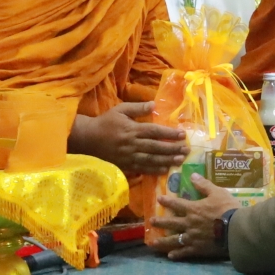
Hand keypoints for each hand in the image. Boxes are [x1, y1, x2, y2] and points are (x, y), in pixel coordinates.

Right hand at [71, 102, 186, 175]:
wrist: (88, 139)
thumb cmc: (106, 122)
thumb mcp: (120, 110)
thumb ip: (138, 107)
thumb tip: (154, 104)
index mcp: (133, 129)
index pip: (155, 132)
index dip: (170, 134)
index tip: (183, 135)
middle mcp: (133, 144)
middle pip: (156, 147)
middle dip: (173, 149)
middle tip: (187, 150)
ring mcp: (129, 156)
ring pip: (151, 160)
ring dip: (167, 160)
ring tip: (180, 160)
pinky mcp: (125, 165)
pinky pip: (142, 169)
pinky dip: (155, 170)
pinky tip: (165, 170)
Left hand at [151, 178, 240, 259]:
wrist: (235, 229)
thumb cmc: (228, 209)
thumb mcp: (218, 193)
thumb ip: (204, 185)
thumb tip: (192, 175)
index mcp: (193, 209)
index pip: (177, 204)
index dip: (167, 201)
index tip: (158, 199)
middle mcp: (189, 223)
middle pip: (171, 222)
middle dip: (160, 222)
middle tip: (151, 222)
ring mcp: (192, 237)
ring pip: (174, 239)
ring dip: (162, 241)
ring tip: (153, 243)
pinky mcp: (198, 248)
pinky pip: (184, 252)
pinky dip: (177, 254)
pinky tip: (170, 256)